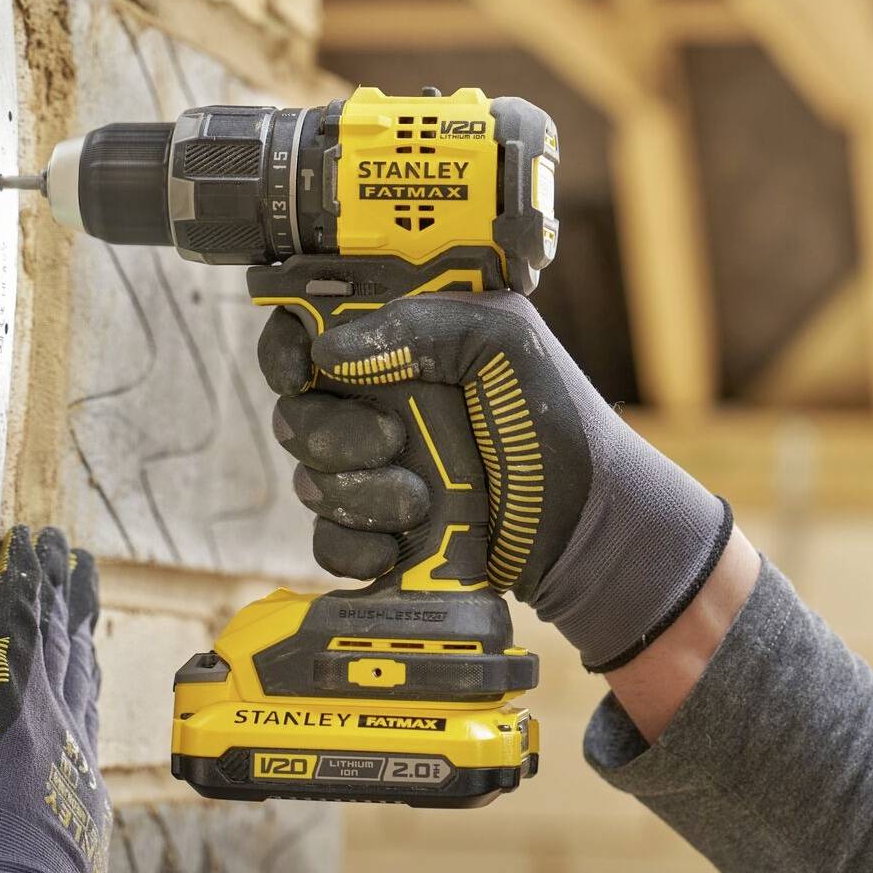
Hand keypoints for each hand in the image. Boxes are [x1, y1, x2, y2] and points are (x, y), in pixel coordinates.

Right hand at [260, 292, 732, 670]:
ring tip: (420, 500)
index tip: (300, 370)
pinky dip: (352, 546)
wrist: (584, 530)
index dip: (289, 346)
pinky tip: (396, 546)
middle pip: (298, 408)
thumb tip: (330, 350)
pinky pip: (325, 538)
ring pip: (308, 476)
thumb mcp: (506, 346)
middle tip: (392, 442)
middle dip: (333, 433)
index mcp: (405, 342)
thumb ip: (424, 325)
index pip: (312, 327)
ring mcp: (375, 467)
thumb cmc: (557, 426)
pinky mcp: (377, 528)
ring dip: (357, 493)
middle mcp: (380, 400)